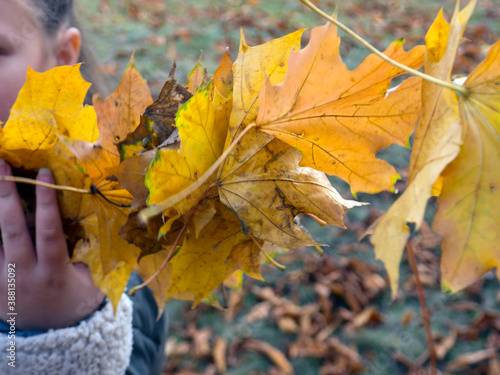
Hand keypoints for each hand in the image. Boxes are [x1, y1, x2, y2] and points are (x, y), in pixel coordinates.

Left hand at [0, 159, 104, 329]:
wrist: (56, 338)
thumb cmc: (76, 302)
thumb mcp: (85, 279)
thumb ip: (73, 252)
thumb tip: (68, 221)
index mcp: (53, 272)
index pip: (48, 230)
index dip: (46, 200)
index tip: (43, 173)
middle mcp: (24, 276)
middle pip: (11, 230)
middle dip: (6, 196)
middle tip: (2, 167)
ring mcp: (2, 283)